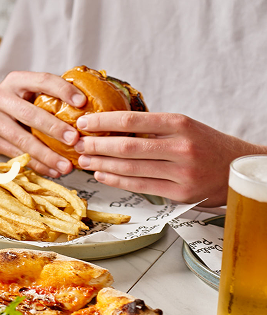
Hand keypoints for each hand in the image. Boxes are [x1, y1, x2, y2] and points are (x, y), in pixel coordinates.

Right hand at [0, 71, 86, 176]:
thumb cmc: (17, 104)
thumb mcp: (30, 92)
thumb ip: (52, 96)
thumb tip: (94, 104)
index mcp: (14, 80)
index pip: (41, 80)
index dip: (62, 90)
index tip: (82, 102)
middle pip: (29, 113)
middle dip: (54, 129)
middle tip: (75, 141)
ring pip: (21, 139)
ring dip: (46, 155)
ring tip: (66, 166)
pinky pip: (15, 154)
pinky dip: (36, 164)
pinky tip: (52, 170)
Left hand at [71, 112, 264, 205]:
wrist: (237, 168)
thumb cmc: (205, 144)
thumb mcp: (183, 126)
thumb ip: (151, 127)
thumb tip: (108, 127)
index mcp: (180, 124)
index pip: (132, 121)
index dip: (103, 122)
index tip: (83, 123)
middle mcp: (181, 148)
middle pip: (127, 147)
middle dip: (97, 146)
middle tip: (77, 144)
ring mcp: (181, 173)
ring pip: (131, 169)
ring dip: (102, 165)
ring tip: (85, 160)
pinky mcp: (180, 193)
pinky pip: (140, 186)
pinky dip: (117, 180)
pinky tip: (102, 174)